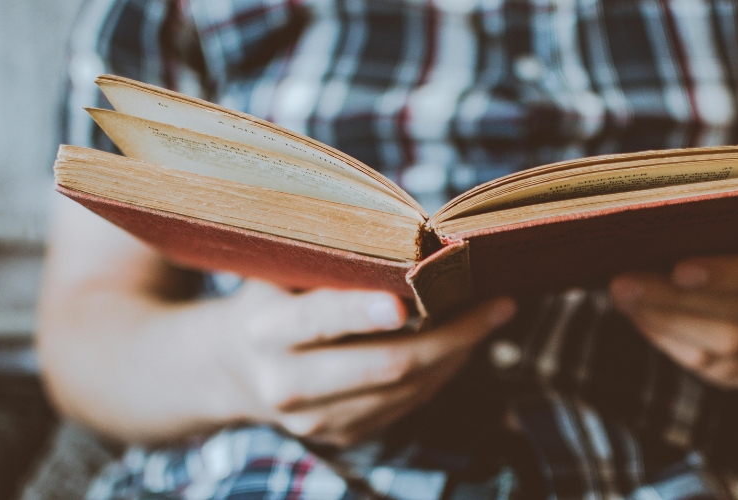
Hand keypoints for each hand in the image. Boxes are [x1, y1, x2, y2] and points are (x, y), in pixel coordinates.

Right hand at [215, 282, 516, 446]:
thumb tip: (415, 238)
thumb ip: (334, 258)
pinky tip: (459, 343)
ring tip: (488, 317)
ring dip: (457, 352)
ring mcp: (314, 420)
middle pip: (386, 364)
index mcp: (265, 330)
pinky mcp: (340, 436)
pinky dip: (440, 372)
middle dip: (453, 333)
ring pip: (407, 389)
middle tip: (499, 303)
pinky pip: (407, 405)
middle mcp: (286, 382)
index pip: (320, 319)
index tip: (410, 301)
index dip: (365, 312)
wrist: (238, 367)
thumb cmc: (275, 298)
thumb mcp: (284, 270)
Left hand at [609, 211, 737, 389]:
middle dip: (674, 299)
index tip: (677, 269)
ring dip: (667, 323)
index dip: (726, 272)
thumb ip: (710, 217)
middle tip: (622, 284)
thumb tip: (644, 223)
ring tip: (624, 300)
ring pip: (726, 347)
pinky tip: (643, 319)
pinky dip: (673, 344)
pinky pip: (716, 369)